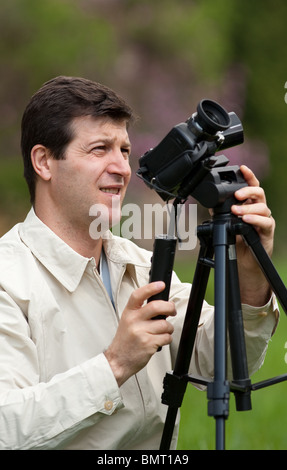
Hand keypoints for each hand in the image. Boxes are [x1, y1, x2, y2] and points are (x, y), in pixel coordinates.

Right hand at [104, 281, 175, 385]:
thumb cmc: (125, 341)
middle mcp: (133, 321)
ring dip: (168, 328)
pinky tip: (159, 341)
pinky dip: (166, 339)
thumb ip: (140, 312)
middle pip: (156, 307)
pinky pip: (166, 337)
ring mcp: (141, 332)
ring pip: (165, 324)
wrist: (117, 360)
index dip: (151, 288)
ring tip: (162, 332)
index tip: (160, 285)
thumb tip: (161, 303)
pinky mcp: (148, 344)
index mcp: (128, 313)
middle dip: (169, 307)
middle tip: (172, 310)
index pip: (138, 295)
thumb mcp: (127, 321)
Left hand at [231, 165, 274, 304]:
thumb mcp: (225, 223)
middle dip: (248, 191)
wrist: (245, 263)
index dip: (248, 176)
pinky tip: (245, 220)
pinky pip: (265, 222)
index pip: (251, 186)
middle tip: (236, 195)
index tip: (242, 168)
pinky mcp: (267, 232)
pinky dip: (255, 220)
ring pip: (262, 207)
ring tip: (236, 211)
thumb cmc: (237, 241)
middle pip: (259, 193)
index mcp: (249, 204)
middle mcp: (259, 210)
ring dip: (248, 208)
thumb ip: (220, 212)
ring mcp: (264, 220)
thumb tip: (209, 201)